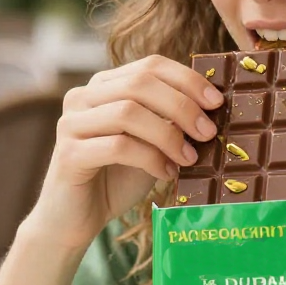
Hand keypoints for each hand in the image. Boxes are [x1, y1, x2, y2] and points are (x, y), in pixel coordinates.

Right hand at [23, 55, 222, 248]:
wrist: (78, 219)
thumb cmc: (118, 178)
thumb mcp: (151, 142)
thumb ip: (170, 121)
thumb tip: (213, 109)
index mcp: (105, 85)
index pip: (150, 65)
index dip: (187, 79)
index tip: (216, 102)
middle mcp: (83, 97)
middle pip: (140, 83)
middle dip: (182, 106)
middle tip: (208, 132)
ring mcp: (72, 123)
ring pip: (128, 112)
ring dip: (168, 135)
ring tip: (189, 158)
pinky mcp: (69, 154)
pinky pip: (118, 146)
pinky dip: (150, 159)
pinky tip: (166, 174)